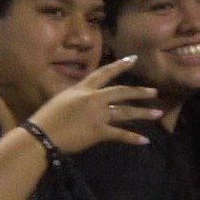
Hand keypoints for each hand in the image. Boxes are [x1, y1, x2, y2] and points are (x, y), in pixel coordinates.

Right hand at [27, 55, 159, 153]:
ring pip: (125, 112)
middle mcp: (93, 98)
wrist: (41, 134)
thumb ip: (77, 96)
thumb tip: (86, 97)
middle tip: (155, 92)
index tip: (134, 58)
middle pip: (122, 92)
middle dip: (140, 92)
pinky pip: (120, 134)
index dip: (120, 65)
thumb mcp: (61, 99)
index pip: (104, 73)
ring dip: (143, 113)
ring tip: (158, 113)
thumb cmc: (46, 118)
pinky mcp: (98, 131)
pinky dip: (132, 138)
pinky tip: (145, 140)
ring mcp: (97, 115)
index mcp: (82, 88)